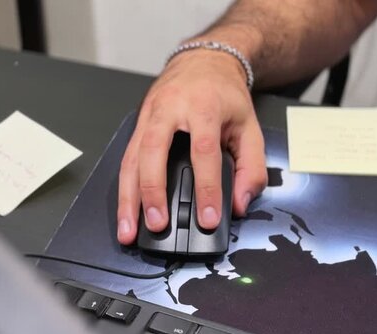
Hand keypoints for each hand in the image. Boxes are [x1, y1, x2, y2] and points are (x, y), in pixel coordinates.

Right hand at [117, 50, 267, 244]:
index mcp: (203, 107)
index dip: (206, 187)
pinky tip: (126, 211)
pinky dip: (125, 188)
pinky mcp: (138, 124)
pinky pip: (127, 158)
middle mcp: (170, 109)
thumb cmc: (225, 95)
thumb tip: (240, 203)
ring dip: (128, 197)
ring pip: (131, 158)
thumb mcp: (250, 126)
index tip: (207, 218)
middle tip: (157, 225)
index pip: (203, 151)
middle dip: (152, 192)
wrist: (203, 61)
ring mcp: (148, 115)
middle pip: (153, 152)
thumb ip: (251, 167)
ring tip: (128, 229)